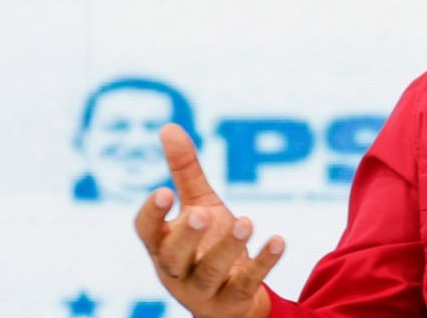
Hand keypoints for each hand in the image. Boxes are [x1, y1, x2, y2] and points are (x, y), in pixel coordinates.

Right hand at [134, 124, 281, 317]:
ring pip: (210, 272)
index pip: (147, 232)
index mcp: (163, 244)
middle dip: (187, 236)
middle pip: (175, 256)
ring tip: (246, 222)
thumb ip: (184, 171)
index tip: (163, 192)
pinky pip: (247, 283)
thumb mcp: (198, 204)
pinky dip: (263, 263)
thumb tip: (168, 126)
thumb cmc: (206, 243)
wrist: (229, 297)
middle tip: (200, 214)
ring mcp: (204, 289)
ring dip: (227, 248)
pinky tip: (278, 240)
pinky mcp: (233, 300)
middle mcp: (177, 270)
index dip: (151, 214)